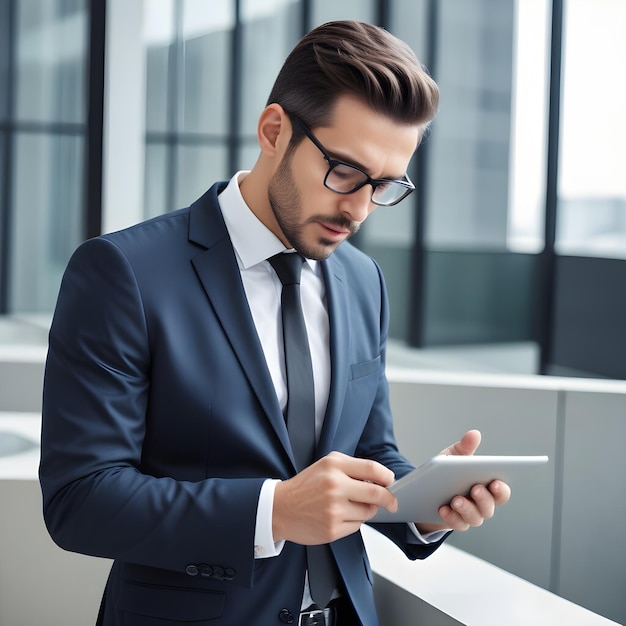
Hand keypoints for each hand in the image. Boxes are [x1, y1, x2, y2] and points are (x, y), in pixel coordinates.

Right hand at [272, 452, 397, 544]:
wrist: (280, 508)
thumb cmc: (306, 486)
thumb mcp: (325, 464)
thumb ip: (352, 467)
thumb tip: (380, 479)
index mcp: (334, 466)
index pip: (371, 468)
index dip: (386, 476)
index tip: (390, 482)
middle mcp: (334, 486)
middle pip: (376, 493)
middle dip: (389, 499)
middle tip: (392, 503)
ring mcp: (333, 509)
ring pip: (368, 512)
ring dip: (366, 510)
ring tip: (348, 506)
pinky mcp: (332, 529)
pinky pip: (357, 526)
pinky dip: (353, 521)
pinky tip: (338, 516)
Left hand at [416, 430, 510, 533]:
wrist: (428, 490)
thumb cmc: (448, 472)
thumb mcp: (453, 457)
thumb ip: (465, 448)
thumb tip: (474, 434)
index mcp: (486, 486)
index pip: (501, 491)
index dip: (501, 488)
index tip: (495, 482)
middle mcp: (482, 504)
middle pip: (490, 506)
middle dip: (483, 498)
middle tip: (475, 488)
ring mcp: (470, 515)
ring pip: (475, 517)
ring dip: (466, 508)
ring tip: (456, 499)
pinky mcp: (456, 522)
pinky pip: (457, 523)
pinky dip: (450, 517)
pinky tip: (443, 508)